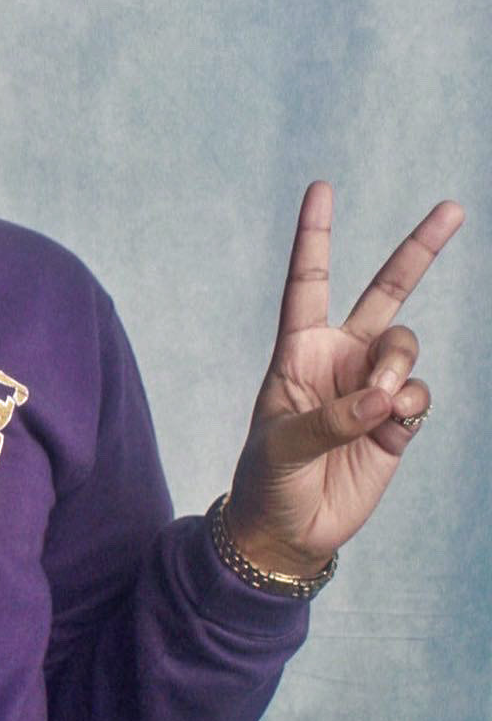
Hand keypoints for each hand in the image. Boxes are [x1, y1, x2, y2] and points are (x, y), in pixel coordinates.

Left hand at [225, 181, 463, 578]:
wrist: (289, 531)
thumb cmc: (268, 481)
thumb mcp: (283, 447)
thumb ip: (331, 419)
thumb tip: (385, 397)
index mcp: (297, 351)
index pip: (307, 283)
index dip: (315, 236)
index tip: (321, 189)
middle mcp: (339, 358)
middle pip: (385, 292)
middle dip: (418, 250)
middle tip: (452, 209)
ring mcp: (371, 386)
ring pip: (406, 346)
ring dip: (399, 366)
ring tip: (379, 401)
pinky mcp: (396, 420)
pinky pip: (420, 393)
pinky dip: (410, 404)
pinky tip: (391, 426)